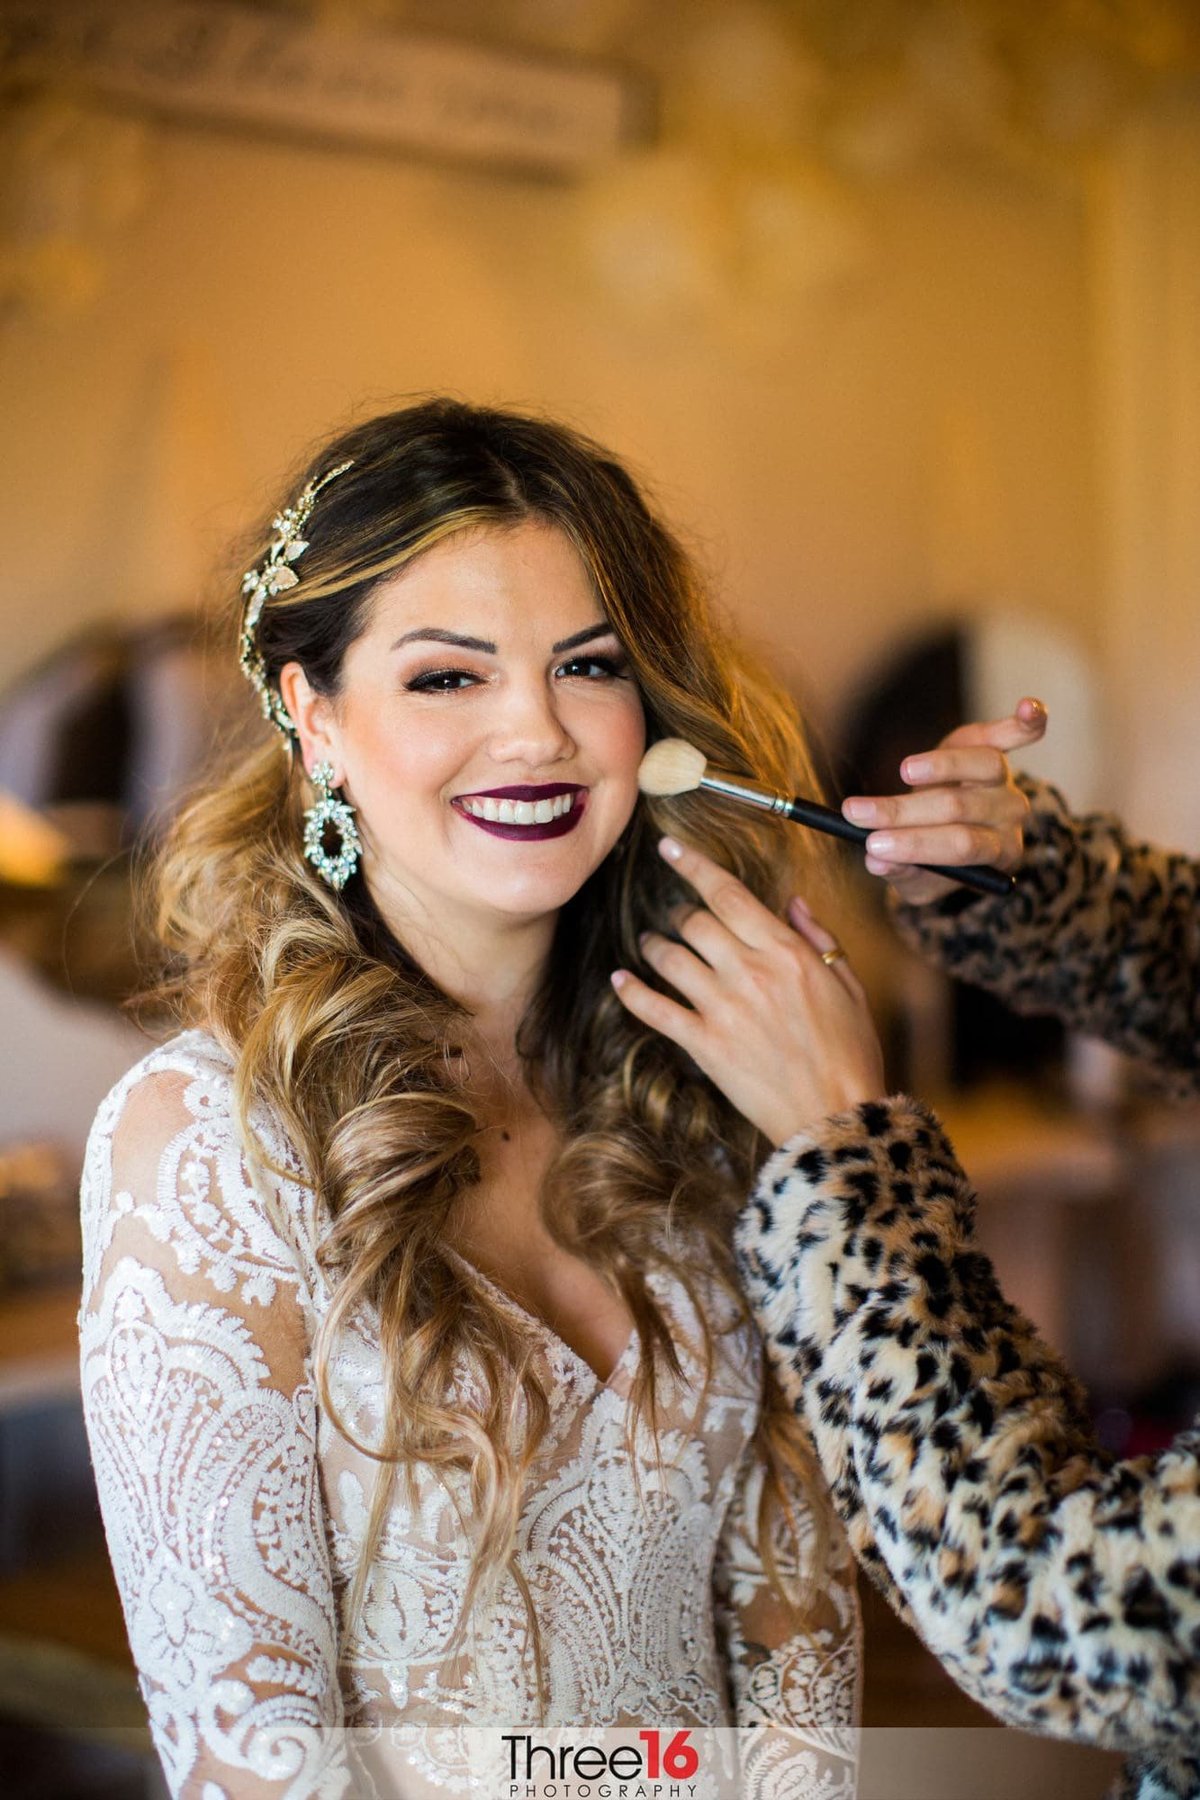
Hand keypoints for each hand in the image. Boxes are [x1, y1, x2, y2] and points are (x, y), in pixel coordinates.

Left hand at [610, 837, 886, 1147]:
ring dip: (655, 946)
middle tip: (676, 917)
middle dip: (679, 913)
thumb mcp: (848, 986)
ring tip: (652, 944)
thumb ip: (818, 939)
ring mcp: (724, 1008)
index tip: (668, 847)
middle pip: (695, 921)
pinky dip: (633, 992)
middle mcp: (750, 971)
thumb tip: (792, 902)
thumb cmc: (851, 1052)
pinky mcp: (706, 1045)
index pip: (728, 893)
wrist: (837, 1114)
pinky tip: (620, 980)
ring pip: (670, 958)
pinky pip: (657, 1010)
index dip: (693, 865)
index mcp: (787, 951)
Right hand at [841, 696, 1047, 903]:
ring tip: (905, 770)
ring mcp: (1007, 781)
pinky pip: (1015, 735)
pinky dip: (1026, 722)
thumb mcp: (921, 880)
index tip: (873, 846)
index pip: (961, 846)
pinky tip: (1029, 707)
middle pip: (960, 807)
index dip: (916, 844)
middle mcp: (1009, 815)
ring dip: (942, 765)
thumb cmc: (938, 859)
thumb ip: (902, 871)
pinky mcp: (999, 750)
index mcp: (998, 853)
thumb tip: (875, 860)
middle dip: (903, 811)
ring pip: (983, 765)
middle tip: (856, 812)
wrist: (960, 838)